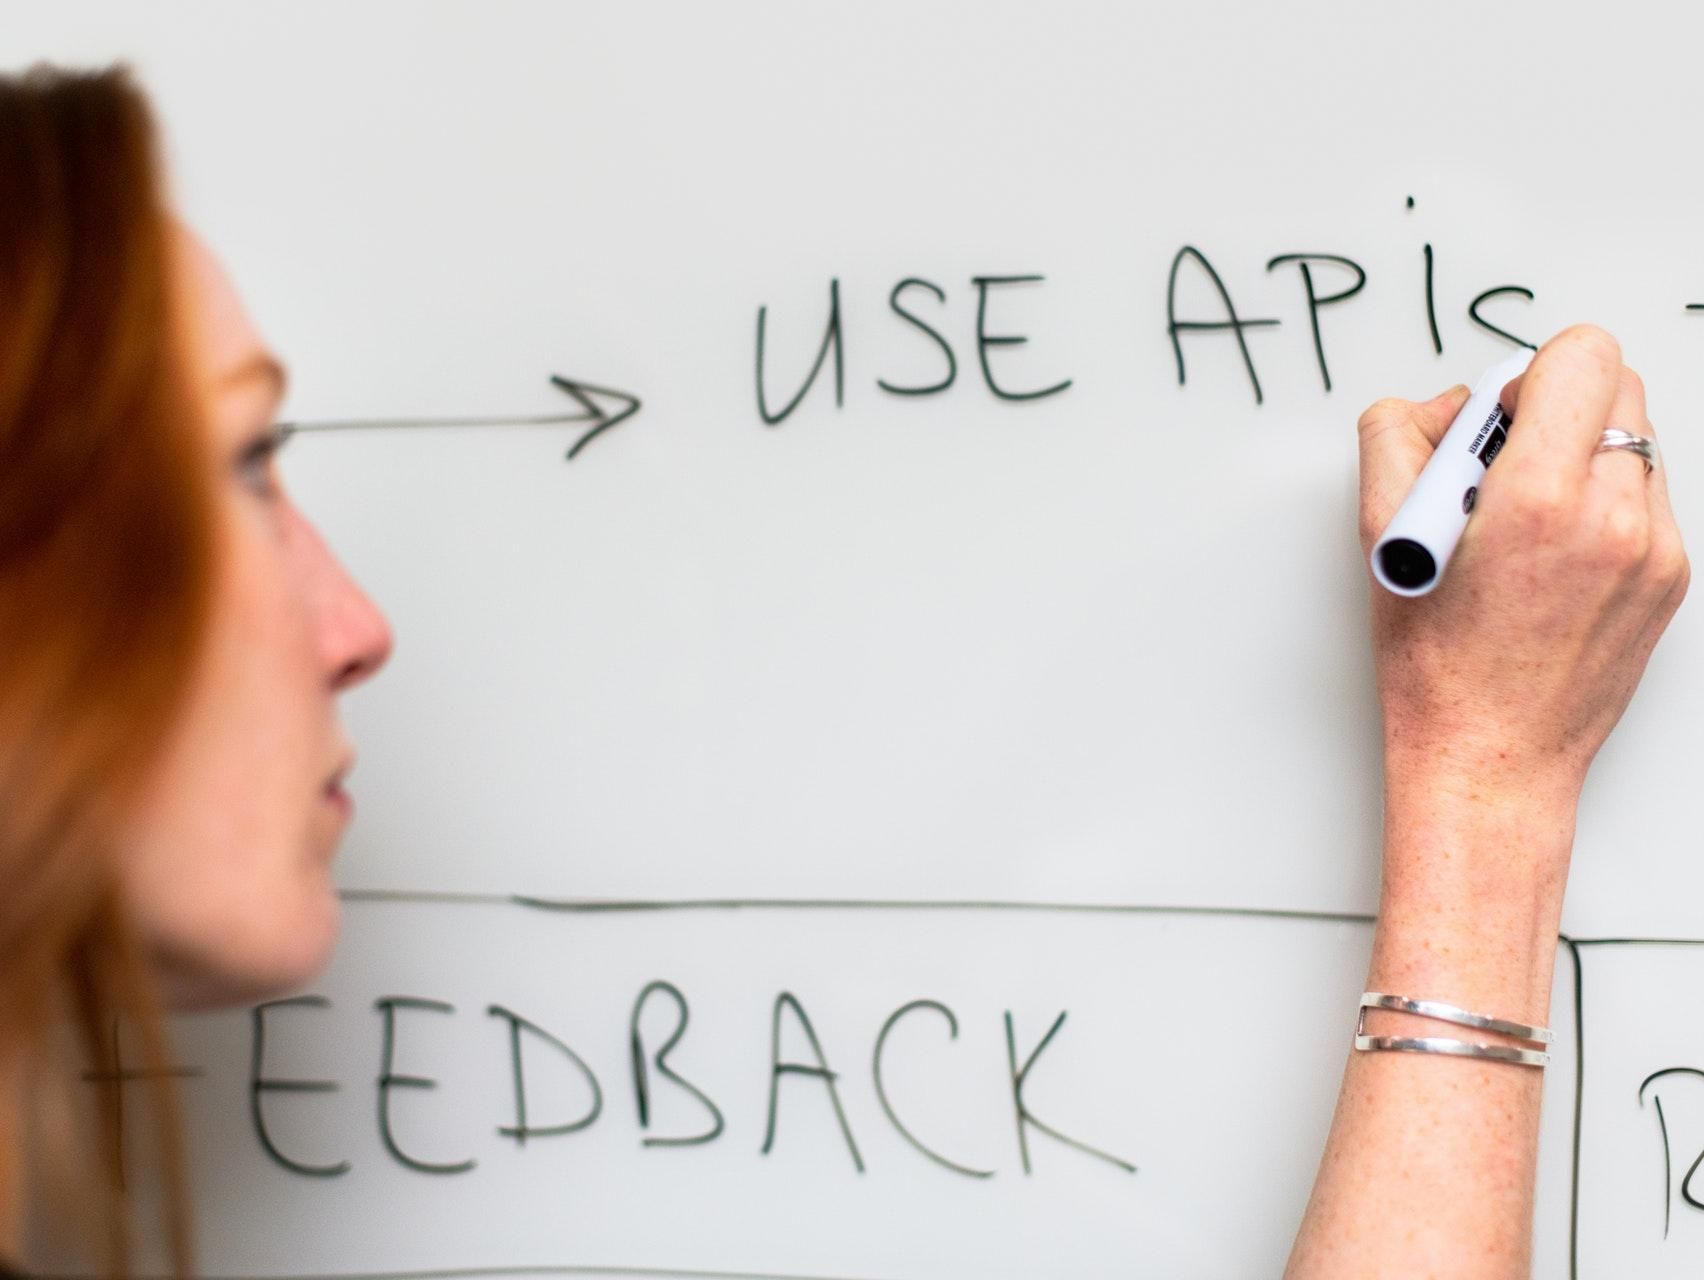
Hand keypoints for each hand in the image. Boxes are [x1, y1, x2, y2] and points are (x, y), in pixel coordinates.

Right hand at [1356, 325, 1688, 807]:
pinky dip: (1600, 501)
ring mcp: (1656, 548)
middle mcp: (1616, 517)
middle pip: (1616, 384)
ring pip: (1634, 439)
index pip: (1580, 355)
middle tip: (1501, 465)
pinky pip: (1646, 495)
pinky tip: (1552, 552)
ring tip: (1523, 516)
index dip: (1527, 374)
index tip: (1495, 420)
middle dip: (1555, 405)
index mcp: (1541, 500)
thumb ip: (1399, 440)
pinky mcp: (1673, 576)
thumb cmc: (1437, 668)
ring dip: (1580, 453)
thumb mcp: (1381, 540)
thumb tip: (1442, 405)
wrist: (1491, 757)